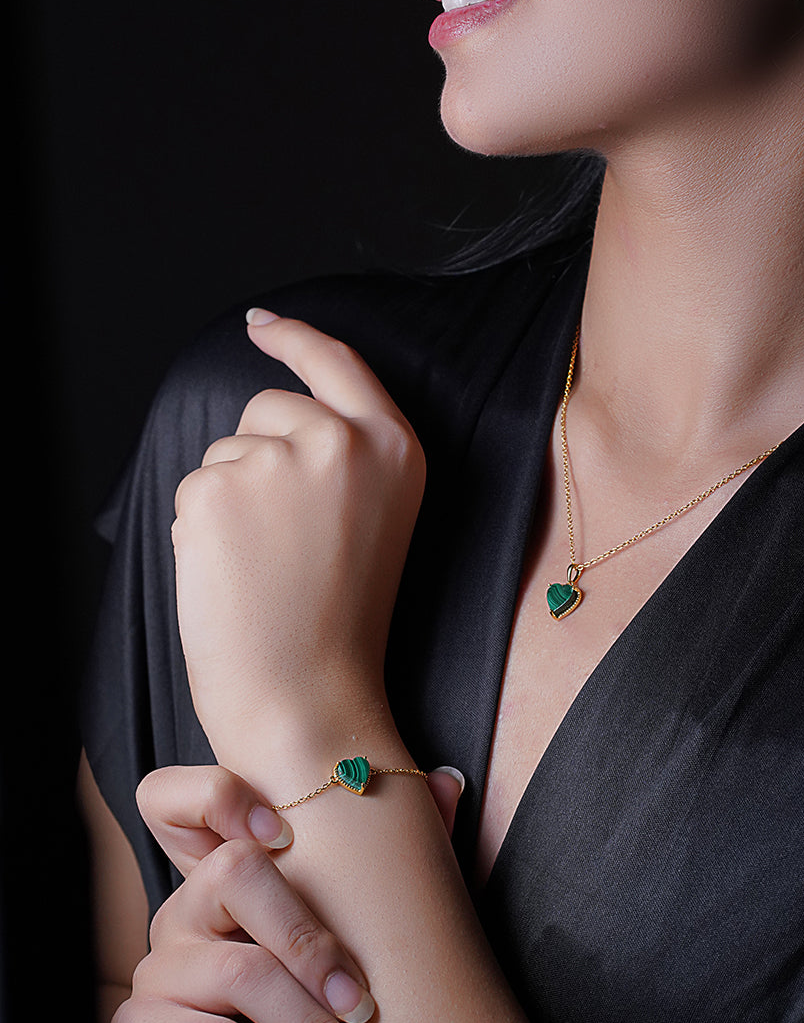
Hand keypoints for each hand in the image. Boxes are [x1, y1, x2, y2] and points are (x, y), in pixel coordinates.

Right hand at [108, 765, 464, 1022]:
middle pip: (231, 873)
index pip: (180, 798)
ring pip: (240, 973)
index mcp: (225, 882)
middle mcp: (182, 913)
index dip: (222, 796)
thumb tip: (450, 782)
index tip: (291, 837)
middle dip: (313, 940)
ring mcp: (155, 972)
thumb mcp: (349, 962)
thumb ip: (394, 871)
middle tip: (366, 1006)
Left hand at [172, 311, 425, 784]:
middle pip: (266, 407)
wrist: (309, 698)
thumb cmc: (341, 624)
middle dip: (257, 455)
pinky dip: (198, 533)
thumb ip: (346, 457)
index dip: (295, 336)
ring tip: (264, 568)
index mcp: (393, 447)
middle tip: (284, 540)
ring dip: (229, 501)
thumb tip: (273, 416)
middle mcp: (340, 441)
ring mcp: (276, 461)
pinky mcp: (217, 492)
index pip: (336, 362)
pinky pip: (191, 493)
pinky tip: (231, 577)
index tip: (263, 324)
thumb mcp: (378, 519)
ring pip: (223, 455)